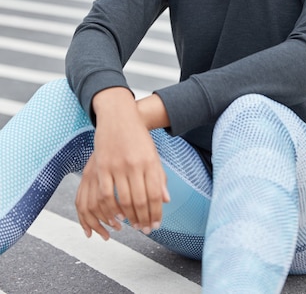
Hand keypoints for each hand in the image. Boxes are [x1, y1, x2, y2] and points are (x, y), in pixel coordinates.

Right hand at [75, 88, 169, 239]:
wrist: (118, 115)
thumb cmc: (137, 136)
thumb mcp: (152, 153)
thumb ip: (159, 176)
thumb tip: (166, 200)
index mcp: (150, 161)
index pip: (156, 194)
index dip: (156, 213)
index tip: (156, 224)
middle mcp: (135, 164)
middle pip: (141, 201)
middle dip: (144, 219)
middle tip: (146, 229)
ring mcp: (117, 165)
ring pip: (124, 200)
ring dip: (129, 217)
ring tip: (133, 225)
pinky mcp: (102, 166)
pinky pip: (106, 194)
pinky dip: (111, 209)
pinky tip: (117, 215)